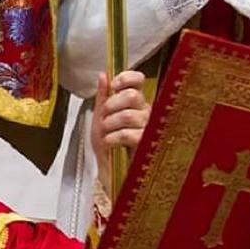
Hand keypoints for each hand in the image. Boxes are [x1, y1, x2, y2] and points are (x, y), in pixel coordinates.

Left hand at [90, 69, 149, 185]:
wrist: (111, 173)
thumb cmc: (108, 148)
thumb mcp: (100, 119)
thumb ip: (103, 97)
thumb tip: (103, 75)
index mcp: (136, 104)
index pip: (138, 80)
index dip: (126, 78)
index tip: (114, 85)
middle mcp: (146, 112)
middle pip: (132, 95)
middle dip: (111, 106)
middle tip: (104, 119)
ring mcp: (149, 129)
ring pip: (128, 115)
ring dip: (109, 125)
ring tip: (105, 134)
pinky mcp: (147, 145)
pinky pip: (128, 134)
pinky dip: (112, 138)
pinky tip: (109, 144)